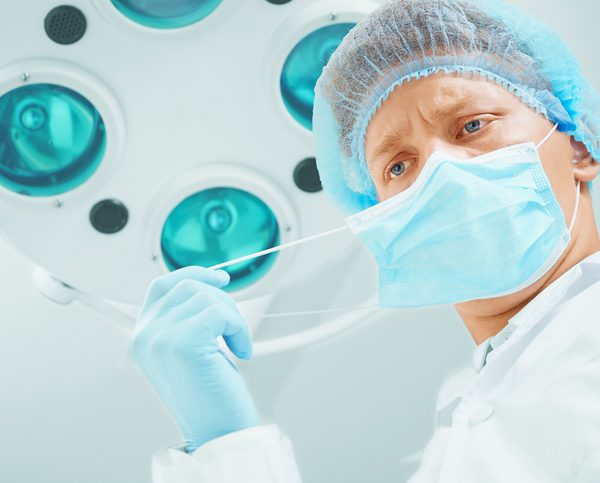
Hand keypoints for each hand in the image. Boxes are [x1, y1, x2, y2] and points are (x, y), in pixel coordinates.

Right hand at [129, 266, 258, 452]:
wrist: (217, 431)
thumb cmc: (210, 393)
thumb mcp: (189, 348)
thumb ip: (186, 317)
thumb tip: (210, 280)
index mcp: (142, 336)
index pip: (161, 286)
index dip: (192, 274)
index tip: (221, 278)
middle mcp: (144, 336)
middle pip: (188, 287)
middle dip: (222, 301)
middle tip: (235, 330)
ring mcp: (159, 339)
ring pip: (206, 296)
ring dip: (233, 317)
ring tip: (238, 344)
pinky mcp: (182, 344)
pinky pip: (220, 312)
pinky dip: (238, 327)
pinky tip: (241, 351)